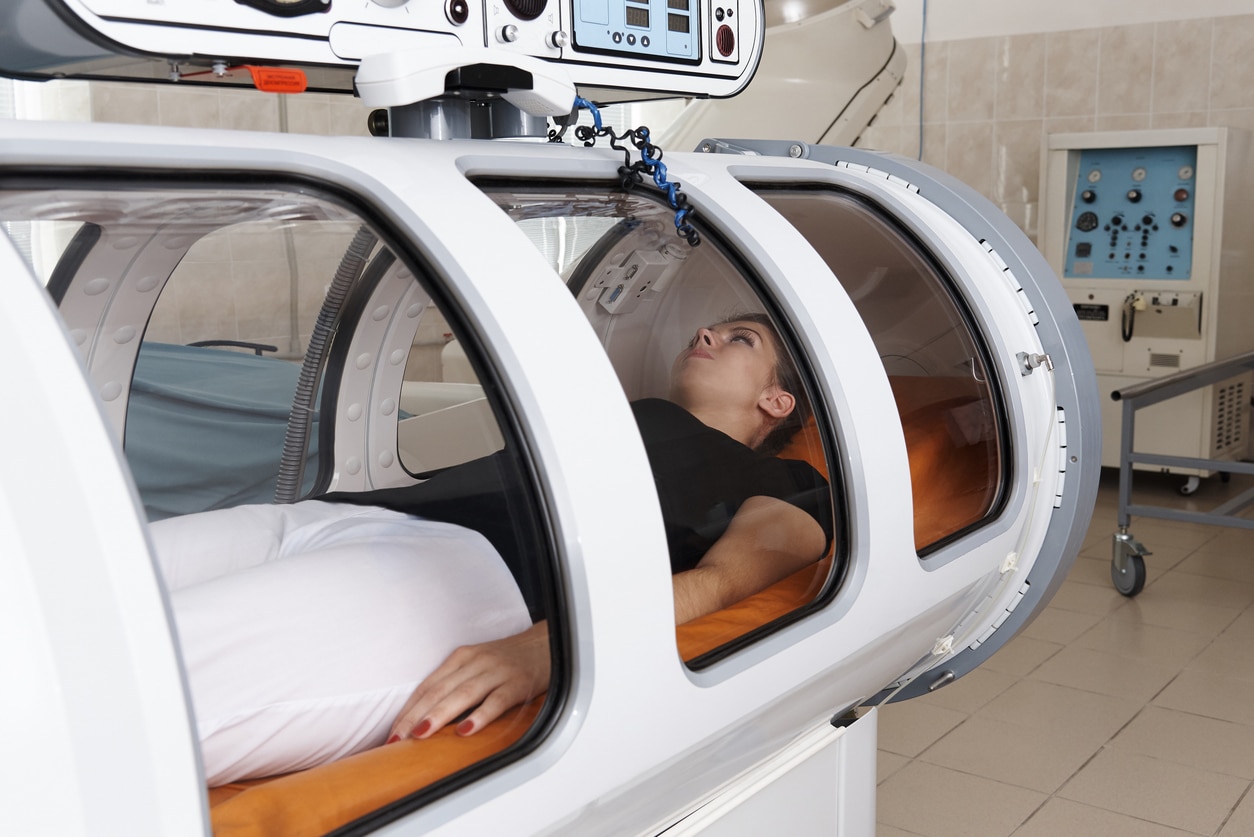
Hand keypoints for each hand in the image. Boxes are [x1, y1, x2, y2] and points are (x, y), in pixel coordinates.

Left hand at [389, 621, 549, 740]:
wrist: (546, 644)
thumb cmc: (506, 660)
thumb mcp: (477, 664)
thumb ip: (455, 684)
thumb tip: (424, 717)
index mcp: (462, 657)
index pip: (428, 686)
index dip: (408, 710)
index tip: (392, 733)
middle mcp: (477, 662)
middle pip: (440, 690)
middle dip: (415, 716)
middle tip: (397, 738)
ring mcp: (497, 672)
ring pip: (464, 694)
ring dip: (440, 714)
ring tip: (422, 734)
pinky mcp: (517, 684)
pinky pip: (496, 701)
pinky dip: (480, 716)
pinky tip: (466, 730)